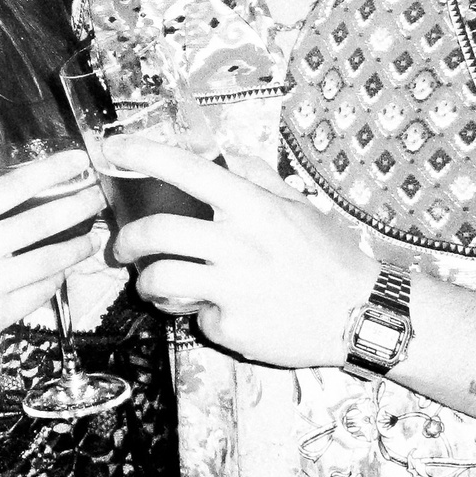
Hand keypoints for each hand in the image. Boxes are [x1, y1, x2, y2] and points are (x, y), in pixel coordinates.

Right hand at [0, 150, 103, 346]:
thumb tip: (35, 185)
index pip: (14, 186)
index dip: (52, 170)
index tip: (78, 159)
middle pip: (41, 221)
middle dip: (78, 205)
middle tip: (99, 195)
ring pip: (50, 260)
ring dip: (78, 245)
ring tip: (92, 235)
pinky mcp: (0, 313)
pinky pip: (42, 291)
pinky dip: (59, 277)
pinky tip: (66, 267)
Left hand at [110, 140, 375, 366]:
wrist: (361, 316)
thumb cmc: (331, 257)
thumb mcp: (300, 206)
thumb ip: (259, 178)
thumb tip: (225, 155)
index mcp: (254, 207)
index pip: (188, 169)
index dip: (145, 154)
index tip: (114, 149)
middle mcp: (239, 243)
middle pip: (157, 230)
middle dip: (126, 238)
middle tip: (121, 246)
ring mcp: (234, 287)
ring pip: (160, 277)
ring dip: (146, 282)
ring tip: (153, 285)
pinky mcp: (232, 327)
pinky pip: (196, 316)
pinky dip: (199, 315)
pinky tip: (220, 312)